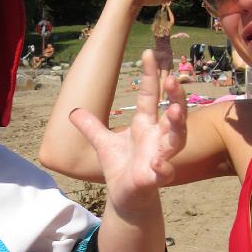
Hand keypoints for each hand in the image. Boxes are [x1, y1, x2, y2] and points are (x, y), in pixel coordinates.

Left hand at [69, 50, 186, 216]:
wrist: (124, 197)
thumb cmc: (120, 168)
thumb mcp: (101, 143)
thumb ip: (90, 126)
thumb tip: (73, 111)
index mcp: (146, 126)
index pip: (151, 96)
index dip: (151, 76)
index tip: (148, 53)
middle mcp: (158, 138)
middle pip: (174, 113)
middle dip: (175, 96)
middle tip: (171, 78)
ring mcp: (160, 157)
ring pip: (177, 139)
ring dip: (178, 125)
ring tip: (174, 110)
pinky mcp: (155, 178)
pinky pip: (164, 172)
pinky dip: (163, 167)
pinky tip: (158, 161)